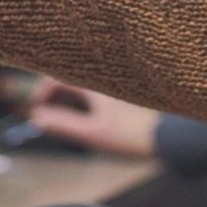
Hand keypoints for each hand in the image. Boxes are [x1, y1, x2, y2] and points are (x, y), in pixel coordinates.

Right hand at [27, 78, 161, 155]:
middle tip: (46, 109)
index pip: (59, 75)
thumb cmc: (134, 132)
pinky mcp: (125, 88)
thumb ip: (64, 124)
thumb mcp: (93, 132)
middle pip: (70, 72)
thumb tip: (38, 117)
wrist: (169, 134)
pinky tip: (87, 111)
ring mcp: (115, 79)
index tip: (37, 107)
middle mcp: (104, 73)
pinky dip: (84, 94)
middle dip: (54, 89)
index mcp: (95, 80)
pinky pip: (96, 83)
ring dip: (69, 91)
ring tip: (63, 112)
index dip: (43, 90)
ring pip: (83, 78)